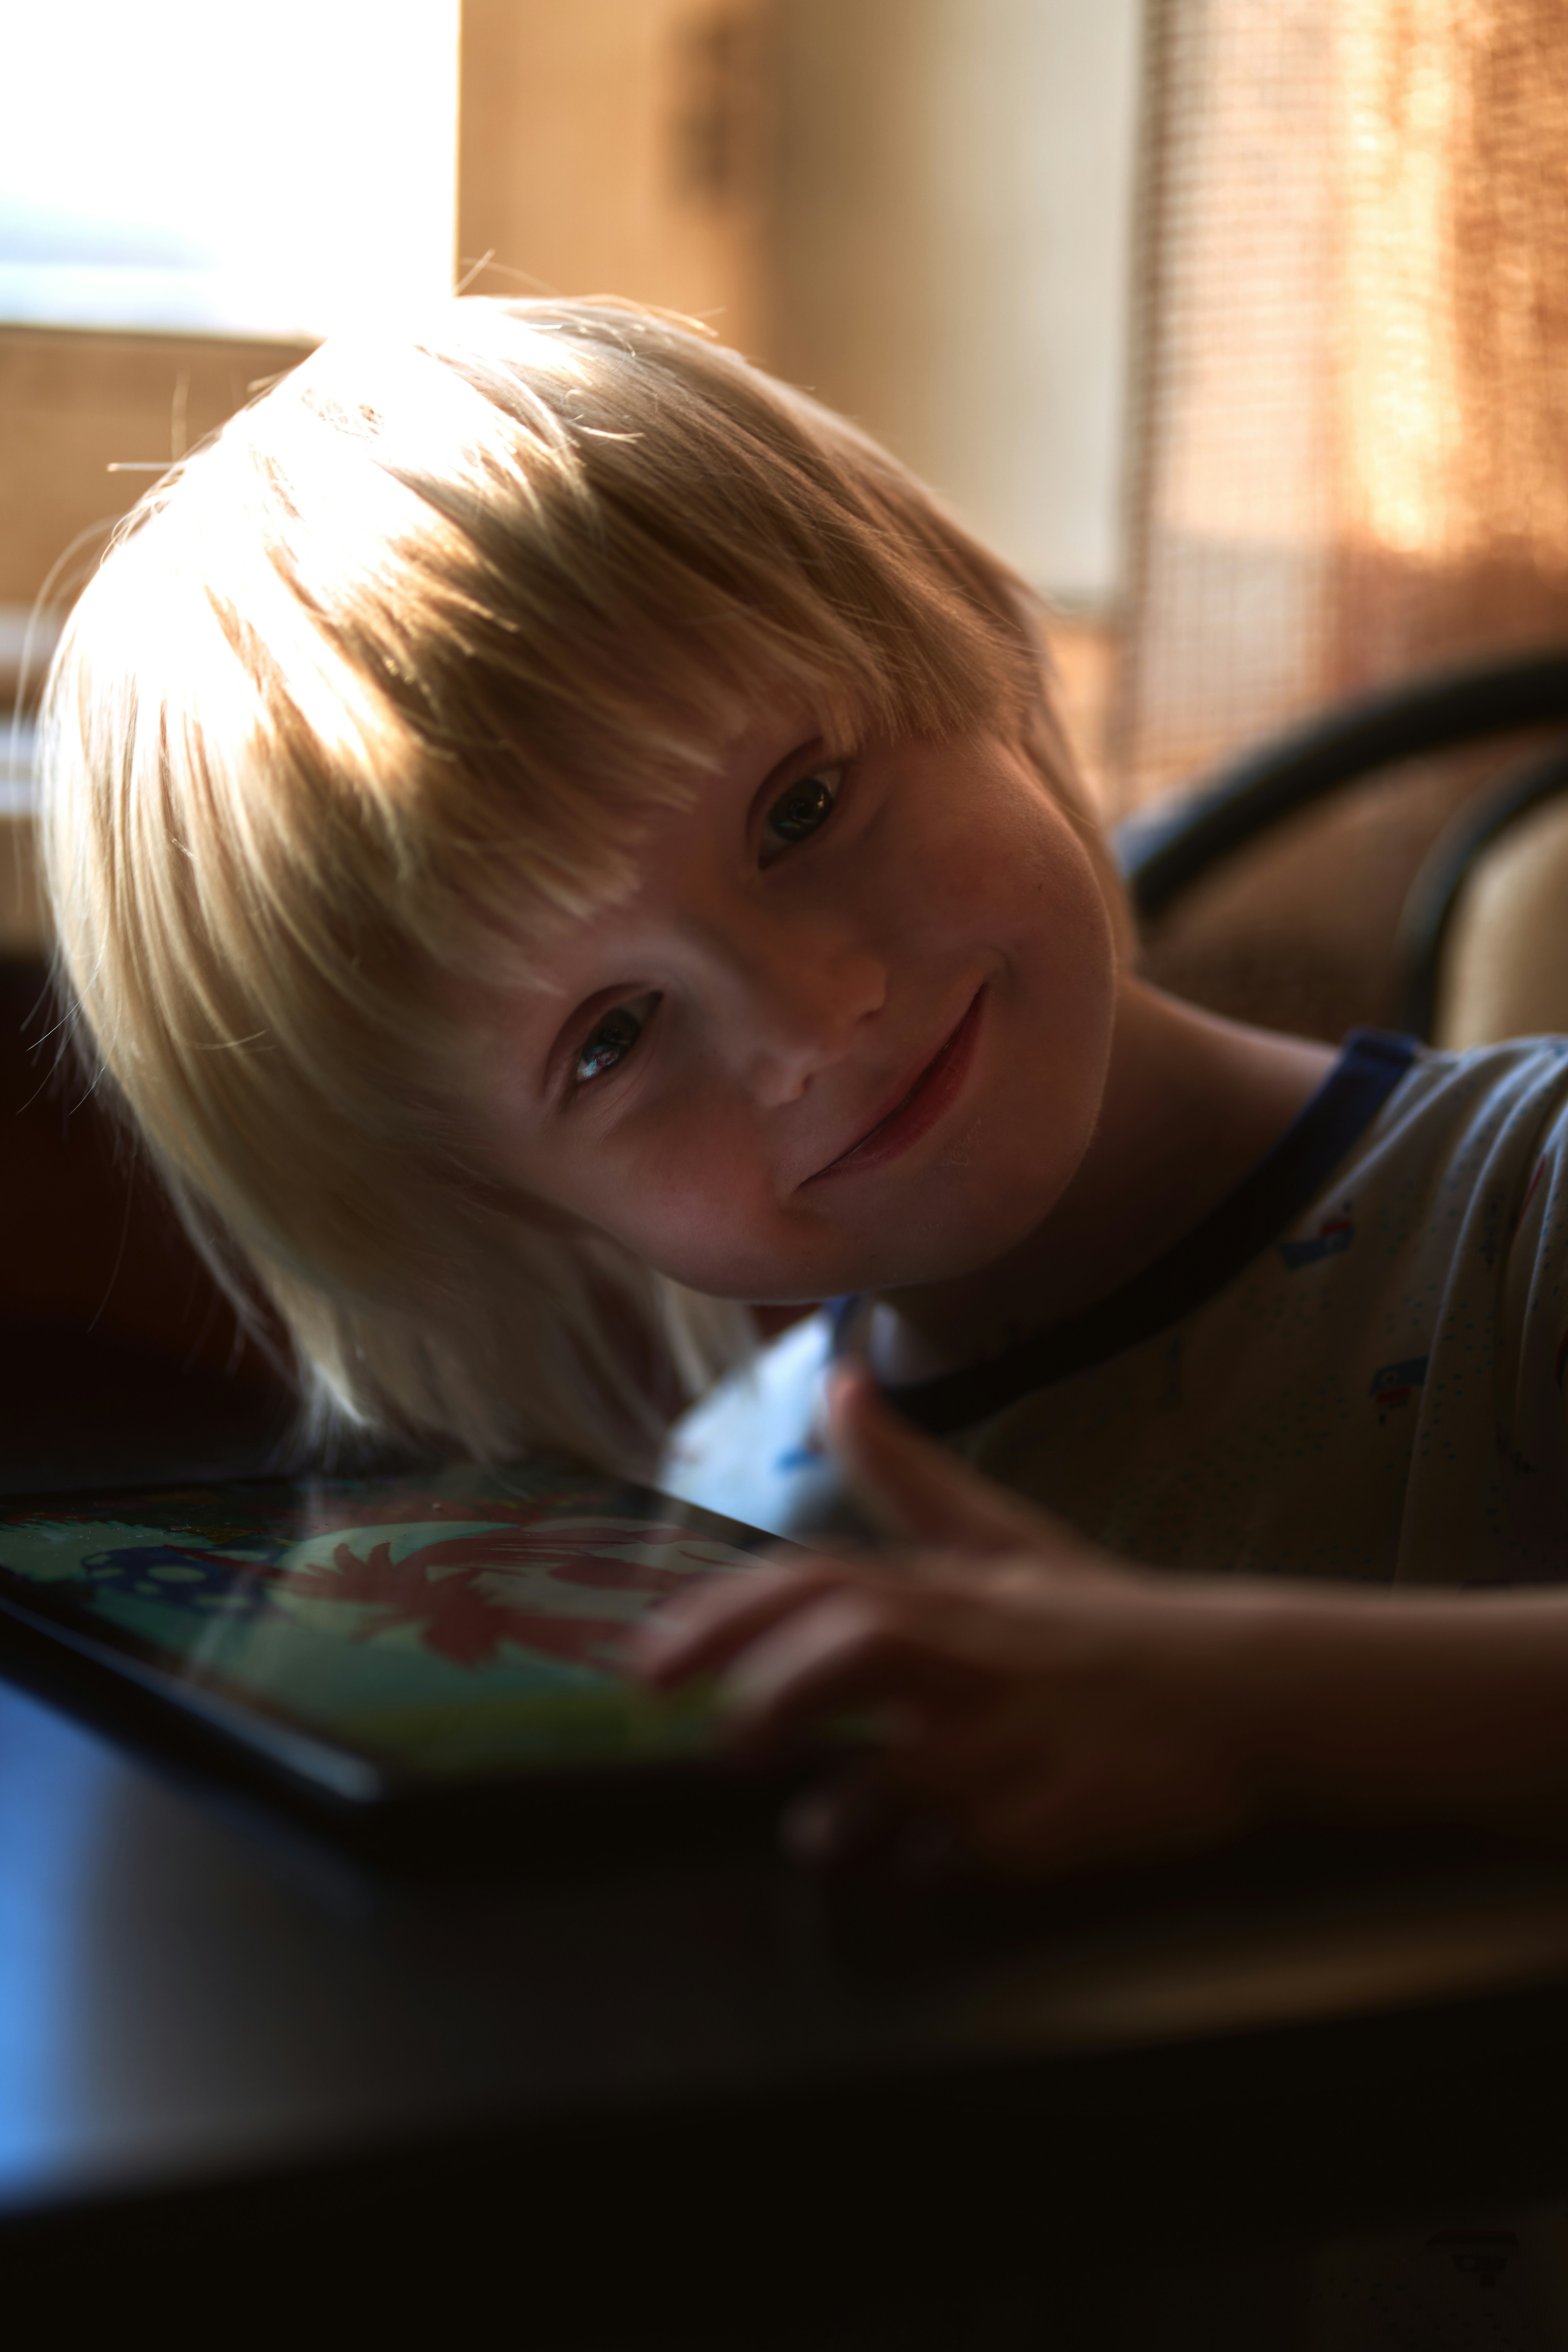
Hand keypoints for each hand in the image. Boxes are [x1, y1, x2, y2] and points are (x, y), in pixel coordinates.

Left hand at [636, 1367, 1258, 1880]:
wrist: (1245, 1694)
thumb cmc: (1103, 1623)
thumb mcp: (1003, 1539)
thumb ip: (906, 1475)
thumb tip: (838, 1382)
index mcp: (955, 1589)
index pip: (822, 1582)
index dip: (725, 1619)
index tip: (647, 1665)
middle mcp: (981, 1653)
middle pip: (859, 1649)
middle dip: (775, 1695)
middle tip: (725, 1747)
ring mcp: (1023, 1737)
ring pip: (901, 1772)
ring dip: (838, 1812)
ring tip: (821, 1833)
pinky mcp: (1063, 1819)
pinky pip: (966, 1857)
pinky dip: (925, 1868)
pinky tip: (920, 1867)